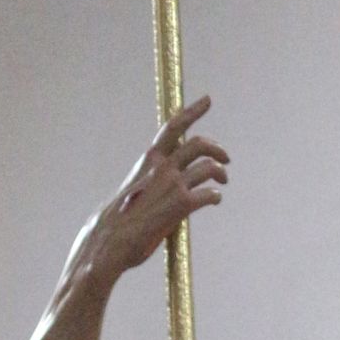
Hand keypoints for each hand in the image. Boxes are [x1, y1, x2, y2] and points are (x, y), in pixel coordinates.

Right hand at [87, 96, 228, 279]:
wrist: (113, 239)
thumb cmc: (120, 219)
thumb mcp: (135, 189)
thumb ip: (153, 180)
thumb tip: (166, 185)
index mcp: (149, 160)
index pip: (173, 127)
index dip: (192, 111)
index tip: (208, 100)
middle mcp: (163, 167)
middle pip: (199, 145)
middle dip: (217, 148)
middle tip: (226, 158)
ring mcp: (173, 184)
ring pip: (209, 168)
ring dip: (221, 173)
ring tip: (223, 181)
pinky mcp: (182, 204)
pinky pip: (209, 194)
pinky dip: (215, 196)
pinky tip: (215, 199)